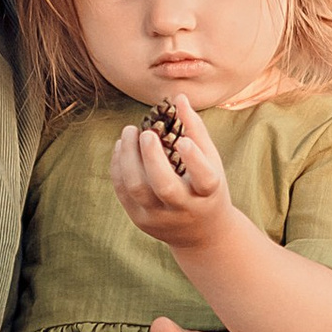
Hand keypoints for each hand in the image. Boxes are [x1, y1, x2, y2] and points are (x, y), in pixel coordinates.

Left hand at [109, 98, 227, 254]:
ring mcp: (159, 218)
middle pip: (163, 186)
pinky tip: (120, 147)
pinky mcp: (139, 220)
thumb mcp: (212, 164)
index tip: (182, 140)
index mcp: (208, 195)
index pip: (204, 179)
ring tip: (128, 131)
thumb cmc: (208, 190)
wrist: (202, 236)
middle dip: (151, 157)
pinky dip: (119, 167)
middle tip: (145, 132)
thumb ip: (196, 131)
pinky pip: (123, 192)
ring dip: (128, 157)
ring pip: (136, 189)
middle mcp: (184, 209)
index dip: (194, 159)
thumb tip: (179, 96)